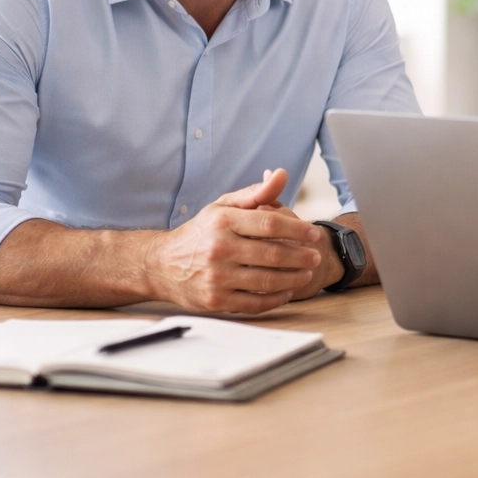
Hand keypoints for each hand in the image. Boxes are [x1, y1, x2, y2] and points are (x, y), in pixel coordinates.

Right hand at [142, 169, 324, 314]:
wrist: (160, 265)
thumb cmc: (199, 233)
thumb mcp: (222, 207)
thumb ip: (255, 193)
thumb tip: (281, 174)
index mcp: (223, 221)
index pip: (270, 224)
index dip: (297, 229)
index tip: (314, 233)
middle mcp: (219, 249)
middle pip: (272, 254)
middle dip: (301, 256)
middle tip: (316, 255)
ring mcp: (217, 277)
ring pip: (267, 281)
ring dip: (293, 278)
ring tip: (307, 272)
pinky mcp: (216, 301)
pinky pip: (254, 303)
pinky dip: (276, 299)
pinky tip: (287, 291)